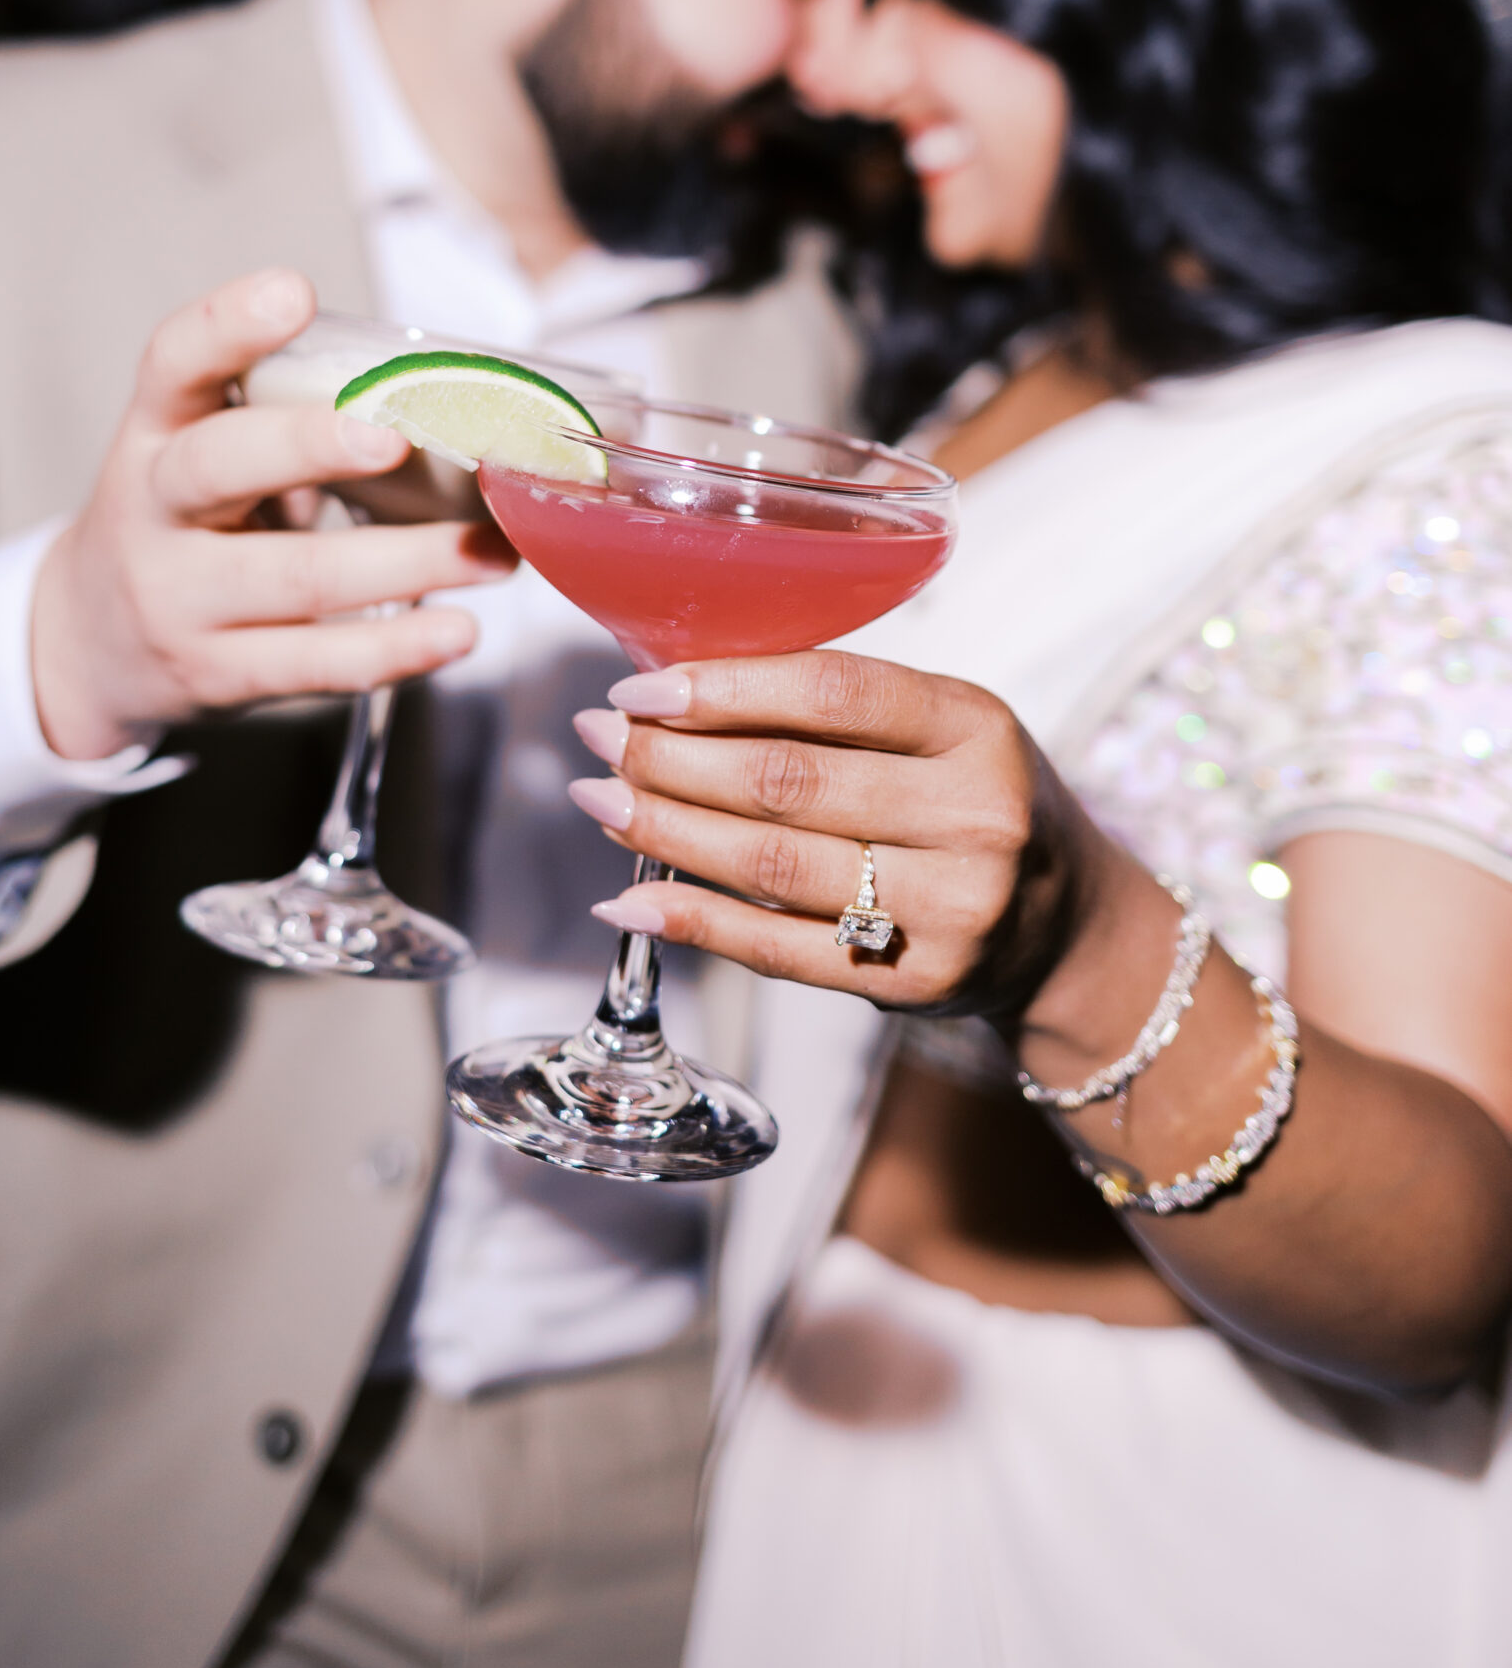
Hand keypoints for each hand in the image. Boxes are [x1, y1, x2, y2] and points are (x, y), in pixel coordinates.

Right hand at [32, 269, 514, 759]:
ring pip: (293, 577)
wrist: (91, 647)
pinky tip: (458, 632)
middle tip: (393, 441)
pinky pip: (312, 662)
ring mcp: (178, 599)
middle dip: (306, 447)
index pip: (172, 363)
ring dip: (406, 564)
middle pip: (216, 466)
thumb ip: (280, 421)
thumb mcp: (195, 455)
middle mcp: (152, 510)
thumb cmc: (185, 524)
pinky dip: (394, 648)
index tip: (293, 291)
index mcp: (155, 433)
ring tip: (491, 554)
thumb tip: (445, 401)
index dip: (226, 325)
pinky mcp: (215, 673)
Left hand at [568, 650, 1093, 1011]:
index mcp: (976, 725)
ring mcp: (949, 908)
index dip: (724, 688)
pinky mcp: (913, 981)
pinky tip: (630, 902)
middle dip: (672, 757)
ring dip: (665, 832)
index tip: (641, 686)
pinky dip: (692, 923)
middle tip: (601, 737)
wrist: (1065, 930)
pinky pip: (777, 949)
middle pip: (788, 781)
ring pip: (772, 865)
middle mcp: (974, 816)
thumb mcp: (943, 731)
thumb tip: (676, 689)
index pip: (833, 691)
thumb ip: (839, 710)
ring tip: (601, 801)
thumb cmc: (975, 803)